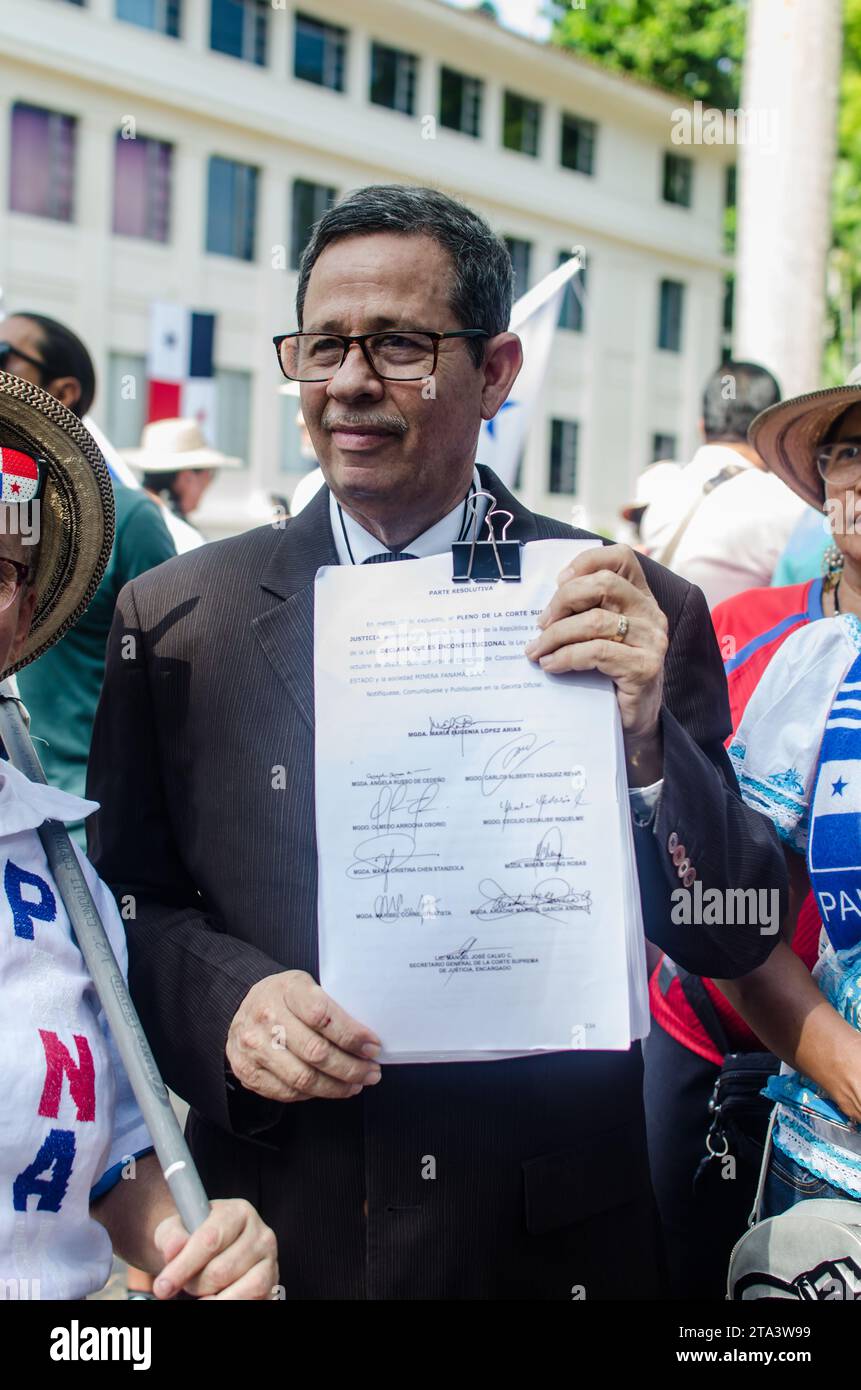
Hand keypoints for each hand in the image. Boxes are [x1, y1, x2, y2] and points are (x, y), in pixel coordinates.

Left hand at [152, 1199, 277, 1300]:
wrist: (212, 1248)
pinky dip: (230, 1303)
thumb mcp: (177, 1228)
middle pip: (222, 1271)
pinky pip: (254, 1302)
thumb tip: (174, 1249)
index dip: (184, 1265)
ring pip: (242, 1291)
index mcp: (238, 1212)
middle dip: (195, 1284)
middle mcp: (261, 1234)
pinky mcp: (273, 1285)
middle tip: (185, 1284)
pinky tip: (216, 1298)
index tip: (163, 1285)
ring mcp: (270, 1261)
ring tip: (202, 1293)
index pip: (210, 1240)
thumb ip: (172, 1236)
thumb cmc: (194, 1237)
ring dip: (213, 1298)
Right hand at [226, 969, 382, 1101]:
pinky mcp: (248, 1071)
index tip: (373, 1046)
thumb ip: (331, 1006)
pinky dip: (314, 1094)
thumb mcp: (306, 986)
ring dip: (337, 1086)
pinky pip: (287, 1092)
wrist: (244, 1008)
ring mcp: (254, 1046)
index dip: (351, 1035)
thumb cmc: (285, 998)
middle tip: (371, 1072)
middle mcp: (266, 1017)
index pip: (322, 1015)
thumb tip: (366, 1039)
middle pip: (316, 1052)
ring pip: (304, 1078)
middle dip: (351, 1068)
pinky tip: (329, 1088)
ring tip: (356, 1084)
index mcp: (287, 989)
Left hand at [524, 544, 666, 782]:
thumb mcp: (597, 637)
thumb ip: (583, 613)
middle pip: (603, 584)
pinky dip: (566, 656)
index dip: (587, 561)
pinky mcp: (645, 667)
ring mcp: (652, 641)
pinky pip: (597, 652)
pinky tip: (551, 665)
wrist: (631, 722)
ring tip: (536, 650)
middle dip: (563, 600)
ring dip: (556, 635)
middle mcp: (651, 614)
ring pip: (595, 621)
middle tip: (540, 624)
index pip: (621, 558)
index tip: (558, 580)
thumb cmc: (607, 675)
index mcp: (640, 598)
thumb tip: (540, 608)